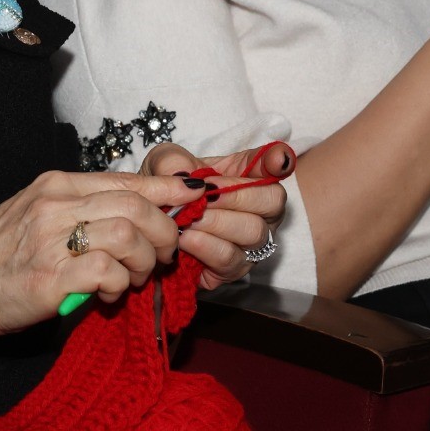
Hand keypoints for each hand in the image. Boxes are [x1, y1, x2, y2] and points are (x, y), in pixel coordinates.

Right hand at [0, 169, 201, 339]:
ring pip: (129, 235)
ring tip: (133, 279)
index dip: (168, 188)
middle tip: (162, 256)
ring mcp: (52, 240)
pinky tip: (109, 295)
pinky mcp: (51, 278)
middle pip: (137, 205)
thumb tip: (137, 212)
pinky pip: (109, 272)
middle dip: (164, 232)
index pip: (126, 178)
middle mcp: (55, 205)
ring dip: (144, 262)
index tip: (194, 196)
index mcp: (56, 185)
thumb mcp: (36, 214)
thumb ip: (79, 208)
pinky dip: (120, 285)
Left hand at [141, 142, 292, 289]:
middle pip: (272, 202)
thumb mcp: (164, 165)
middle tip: (204, 196)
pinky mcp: (234, 270)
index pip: (276, 164)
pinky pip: (230, 259)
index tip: (277, 160)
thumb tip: (187, 175)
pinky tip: (184, 238)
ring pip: (253, 232)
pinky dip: (206, 246)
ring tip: (187, 219)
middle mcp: (260, 211)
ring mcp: (251, 243)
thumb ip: (174, 161)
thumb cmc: (165, 191)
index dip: (279, 160)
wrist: (150, 229)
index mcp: (249, 177)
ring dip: (217, 222)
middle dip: (235, 196)